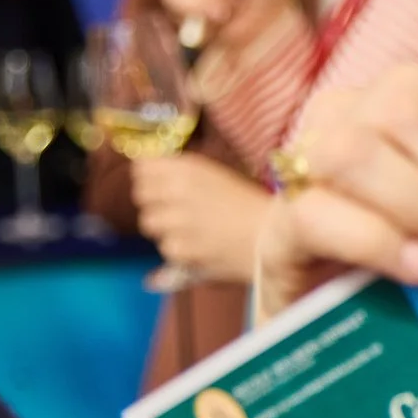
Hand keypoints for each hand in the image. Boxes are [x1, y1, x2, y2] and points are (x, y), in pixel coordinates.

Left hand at [132, 153, 271, 282]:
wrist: (277, 237)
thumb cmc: (252, 206)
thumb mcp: (218, 176)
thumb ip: (182, 173)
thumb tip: (148, 171)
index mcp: (188, 168)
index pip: (142, 167)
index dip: (150, 176)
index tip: (163, 185)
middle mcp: (177, 190)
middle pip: (140, 194)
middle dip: (155, 202)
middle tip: (179, 210)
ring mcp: (176, 221)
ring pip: (149, 223)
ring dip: (166, 228)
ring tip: (195, 231)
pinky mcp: (181, 249)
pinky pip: (165, 248)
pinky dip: (180, 250)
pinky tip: (204, 247)